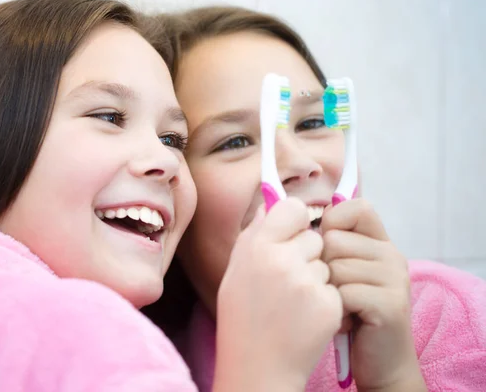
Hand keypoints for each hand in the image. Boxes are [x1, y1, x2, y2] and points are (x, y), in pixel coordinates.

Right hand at [213, 198, 342, 391]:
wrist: (257, 367)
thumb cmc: (242, 317)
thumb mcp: (235, 270)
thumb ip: (254, 233)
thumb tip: (270, 203)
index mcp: (257, 247)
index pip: (293, 208)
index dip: (295, 221)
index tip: (291, 235)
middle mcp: (283, 260)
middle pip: (315, 237)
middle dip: (306, 253)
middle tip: (288, 279)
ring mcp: (308, 283)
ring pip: (326, 263)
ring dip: (316, 277)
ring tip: (294, 302)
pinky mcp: (329, 305)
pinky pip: (334, 288)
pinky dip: (325, 300)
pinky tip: (306, 316)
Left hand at [320, 199, 426, 390]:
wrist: (379, 362)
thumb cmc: (347, 313)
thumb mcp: (337, 271)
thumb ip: (323, 241)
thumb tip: (278, 209)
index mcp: (380, 242)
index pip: (355, 207)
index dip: (331, 222)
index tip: (326, 250)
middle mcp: (391, 255)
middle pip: (334, 239)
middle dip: (322, 268)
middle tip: (335, 291)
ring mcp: (395, 278)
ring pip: (335, 267)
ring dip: (327, 292)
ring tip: (340, 307)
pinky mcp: (391, 304)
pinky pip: (343, 293)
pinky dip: (336, 311)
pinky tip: (347, 322)